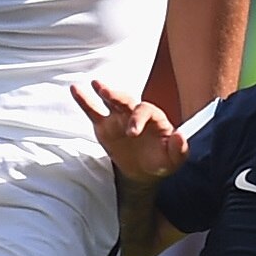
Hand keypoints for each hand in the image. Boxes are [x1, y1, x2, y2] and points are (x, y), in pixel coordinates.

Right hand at [71, 79, 188, 182]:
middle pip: (126, 99)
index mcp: (154, 118)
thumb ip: (178, 149)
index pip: (145, 111)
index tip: (131, 133)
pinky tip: (75, 89)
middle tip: (106, 92)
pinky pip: (93, 111)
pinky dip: (84, 100)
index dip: (137, 119)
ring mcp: (118, 117)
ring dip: (104, 91)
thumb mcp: (173, 160)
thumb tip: (180, 135)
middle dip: (117, 95)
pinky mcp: (104, 125)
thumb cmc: (161, 162)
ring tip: (95, 84)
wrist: (144, 171)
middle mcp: (135, 113)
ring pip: (110, 101)